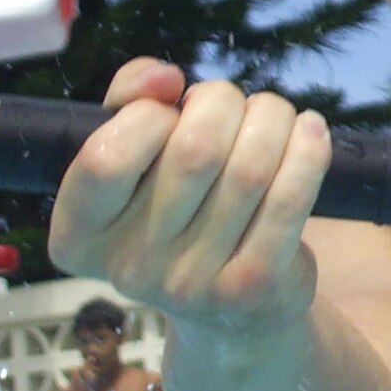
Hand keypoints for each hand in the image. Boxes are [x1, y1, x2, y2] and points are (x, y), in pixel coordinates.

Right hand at [47, 59, 333, 331]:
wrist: (230, 311)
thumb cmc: (174, 210)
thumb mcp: (133, 159)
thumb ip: (128, 100)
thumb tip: (163, 79)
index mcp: (79, 235)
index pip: (106, 158)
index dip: (148, 115)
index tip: (170, 111)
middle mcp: (130, 267)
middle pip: (194, 151)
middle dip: (224, 103)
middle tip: (233, 106)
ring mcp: (193, 282)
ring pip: (250, 167)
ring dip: (272, 119)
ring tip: (273, 116)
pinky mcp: (253, 285)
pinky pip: (290, 199)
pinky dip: (308, 151)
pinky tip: (310, 131)